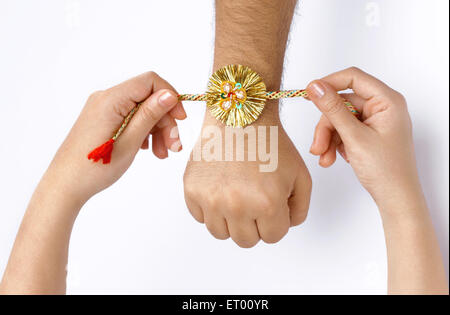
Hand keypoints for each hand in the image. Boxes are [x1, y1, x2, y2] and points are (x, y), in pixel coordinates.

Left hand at [48, 71, 185, 204]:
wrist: (66, 185)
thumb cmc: (95, 167)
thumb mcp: (130, 141)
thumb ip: (149, 115)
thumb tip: (169, 94)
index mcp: (111, 100)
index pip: (149, 82)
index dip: (170, 97)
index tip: (181, 120)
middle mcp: (105, 98)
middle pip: (147, 99)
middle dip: (164, 121)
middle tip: (174, 146)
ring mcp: (103, 109)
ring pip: (141, 110)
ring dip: (157, 130)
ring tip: (163, 154)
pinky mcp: (103, 119)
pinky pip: (130, 118)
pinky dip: (144, 132)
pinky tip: (149, 150)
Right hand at [183, 102, 311, 247]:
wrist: (240, 117)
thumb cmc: (270, 143)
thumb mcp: (300, 176)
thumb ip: (299, 209)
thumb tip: (285, 226)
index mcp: (267, 203)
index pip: (273, 237)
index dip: (276, 222)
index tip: (272, 204)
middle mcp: (236, 205)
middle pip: (246, 241)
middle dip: (255, 225)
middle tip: (255, 201)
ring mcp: (210, 198)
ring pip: (221, 233)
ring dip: (232, 221)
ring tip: (237, 196)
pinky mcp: (191, 190)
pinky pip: (201, 217)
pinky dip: (211, 209)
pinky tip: (221, 189)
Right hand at [307, 67, 420, 212]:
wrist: (396, 199)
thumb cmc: (386, 170)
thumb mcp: (354, 137)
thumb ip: (333, 109)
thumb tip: (315, 86)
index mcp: (387, 101)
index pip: (353, 78)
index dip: (328, 83)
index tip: (308, 94)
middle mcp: (382, 107)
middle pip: (341, 103)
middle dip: (326, 126)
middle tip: (317, 146)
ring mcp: (375, 121)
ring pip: (339, 119)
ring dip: (328, 138)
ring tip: (324, 158)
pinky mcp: (368, 133)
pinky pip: (343, 131)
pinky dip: (334, 144)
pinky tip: (333, 158)